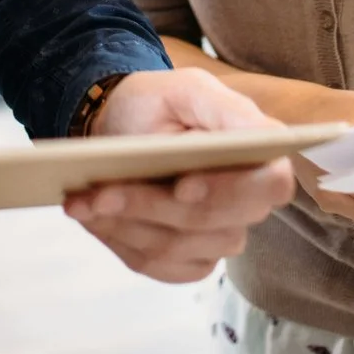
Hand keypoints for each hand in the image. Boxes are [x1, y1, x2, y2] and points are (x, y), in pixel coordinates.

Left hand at [64, 69, 295, 282]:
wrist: (120, 126)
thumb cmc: (158, 104)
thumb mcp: (189, 89)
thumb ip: (227, 109)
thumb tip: (264, 138)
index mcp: (260, 157)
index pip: (270, 185)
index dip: (229, 191)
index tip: (183, 187)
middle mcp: (247, 204)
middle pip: (211, 223)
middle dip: (150, 207)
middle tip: (101, 192)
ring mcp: (220, 237)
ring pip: (176, 247)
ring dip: (124, 224)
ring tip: (82, 201)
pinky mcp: (188, 260)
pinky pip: (157, 264)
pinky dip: (120, 241)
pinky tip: (93, 218)